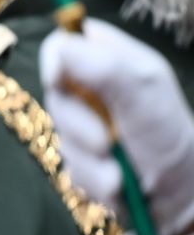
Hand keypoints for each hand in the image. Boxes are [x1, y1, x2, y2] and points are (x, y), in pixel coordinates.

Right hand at [40, 17, 193, 234]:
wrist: (184, 189)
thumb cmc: (169, 129)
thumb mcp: (145, 87)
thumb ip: (103, 65)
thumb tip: (58, 48)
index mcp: (104, 59)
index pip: (60, 44)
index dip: (52, 60)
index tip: (56, 81)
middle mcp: (88, 90)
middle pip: (53, 95)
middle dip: (78, 126)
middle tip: (106, 141)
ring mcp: (82, 125)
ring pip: (61, 137)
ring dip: (90, 161)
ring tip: (120, 170)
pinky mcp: (81, 158)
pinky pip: (70, 168)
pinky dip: (94, 179)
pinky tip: (117, 182)